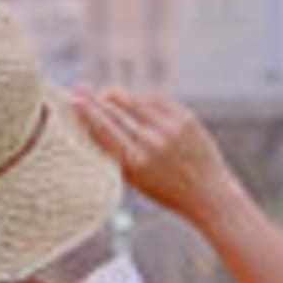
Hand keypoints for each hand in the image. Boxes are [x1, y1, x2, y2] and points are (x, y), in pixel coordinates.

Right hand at [73, 89, 246, 219]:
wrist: (209, 193)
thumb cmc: (166, 190)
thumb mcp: (136, 180)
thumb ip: (117, 153)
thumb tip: (93, 122)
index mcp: (135, 163)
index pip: (103, 130)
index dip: (86, 112)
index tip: (73, 100)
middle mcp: (152, 143)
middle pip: (115, 111)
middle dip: (95, 98)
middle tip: (80, 89)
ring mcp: (170, 127)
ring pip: (134, 101)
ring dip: (116, 96)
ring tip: (105, 95)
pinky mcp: (185, 116)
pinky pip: (155, 100)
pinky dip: (141, 99)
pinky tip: (132, 100)